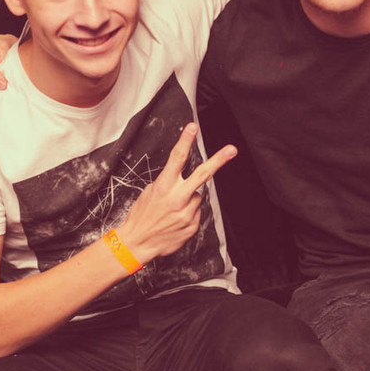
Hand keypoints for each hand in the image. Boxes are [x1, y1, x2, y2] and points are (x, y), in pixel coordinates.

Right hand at [117, 123, 235, 262]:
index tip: (193, 127)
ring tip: (172, 210)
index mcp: (163, 186)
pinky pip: (196, 212)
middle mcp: (177, 198)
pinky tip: (174, 220)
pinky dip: (188, 213)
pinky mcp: (192, 226)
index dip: (185, 141)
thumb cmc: (141, 215)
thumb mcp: (149, 193)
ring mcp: (186, 213)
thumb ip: (169, 183)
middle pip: (202, 174)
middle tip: (232, 149)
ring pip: (197, 196)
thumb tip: (185, 179)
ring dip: (188, 199)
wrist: (137, 243)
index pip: (176, 158)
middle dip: (218, 160)